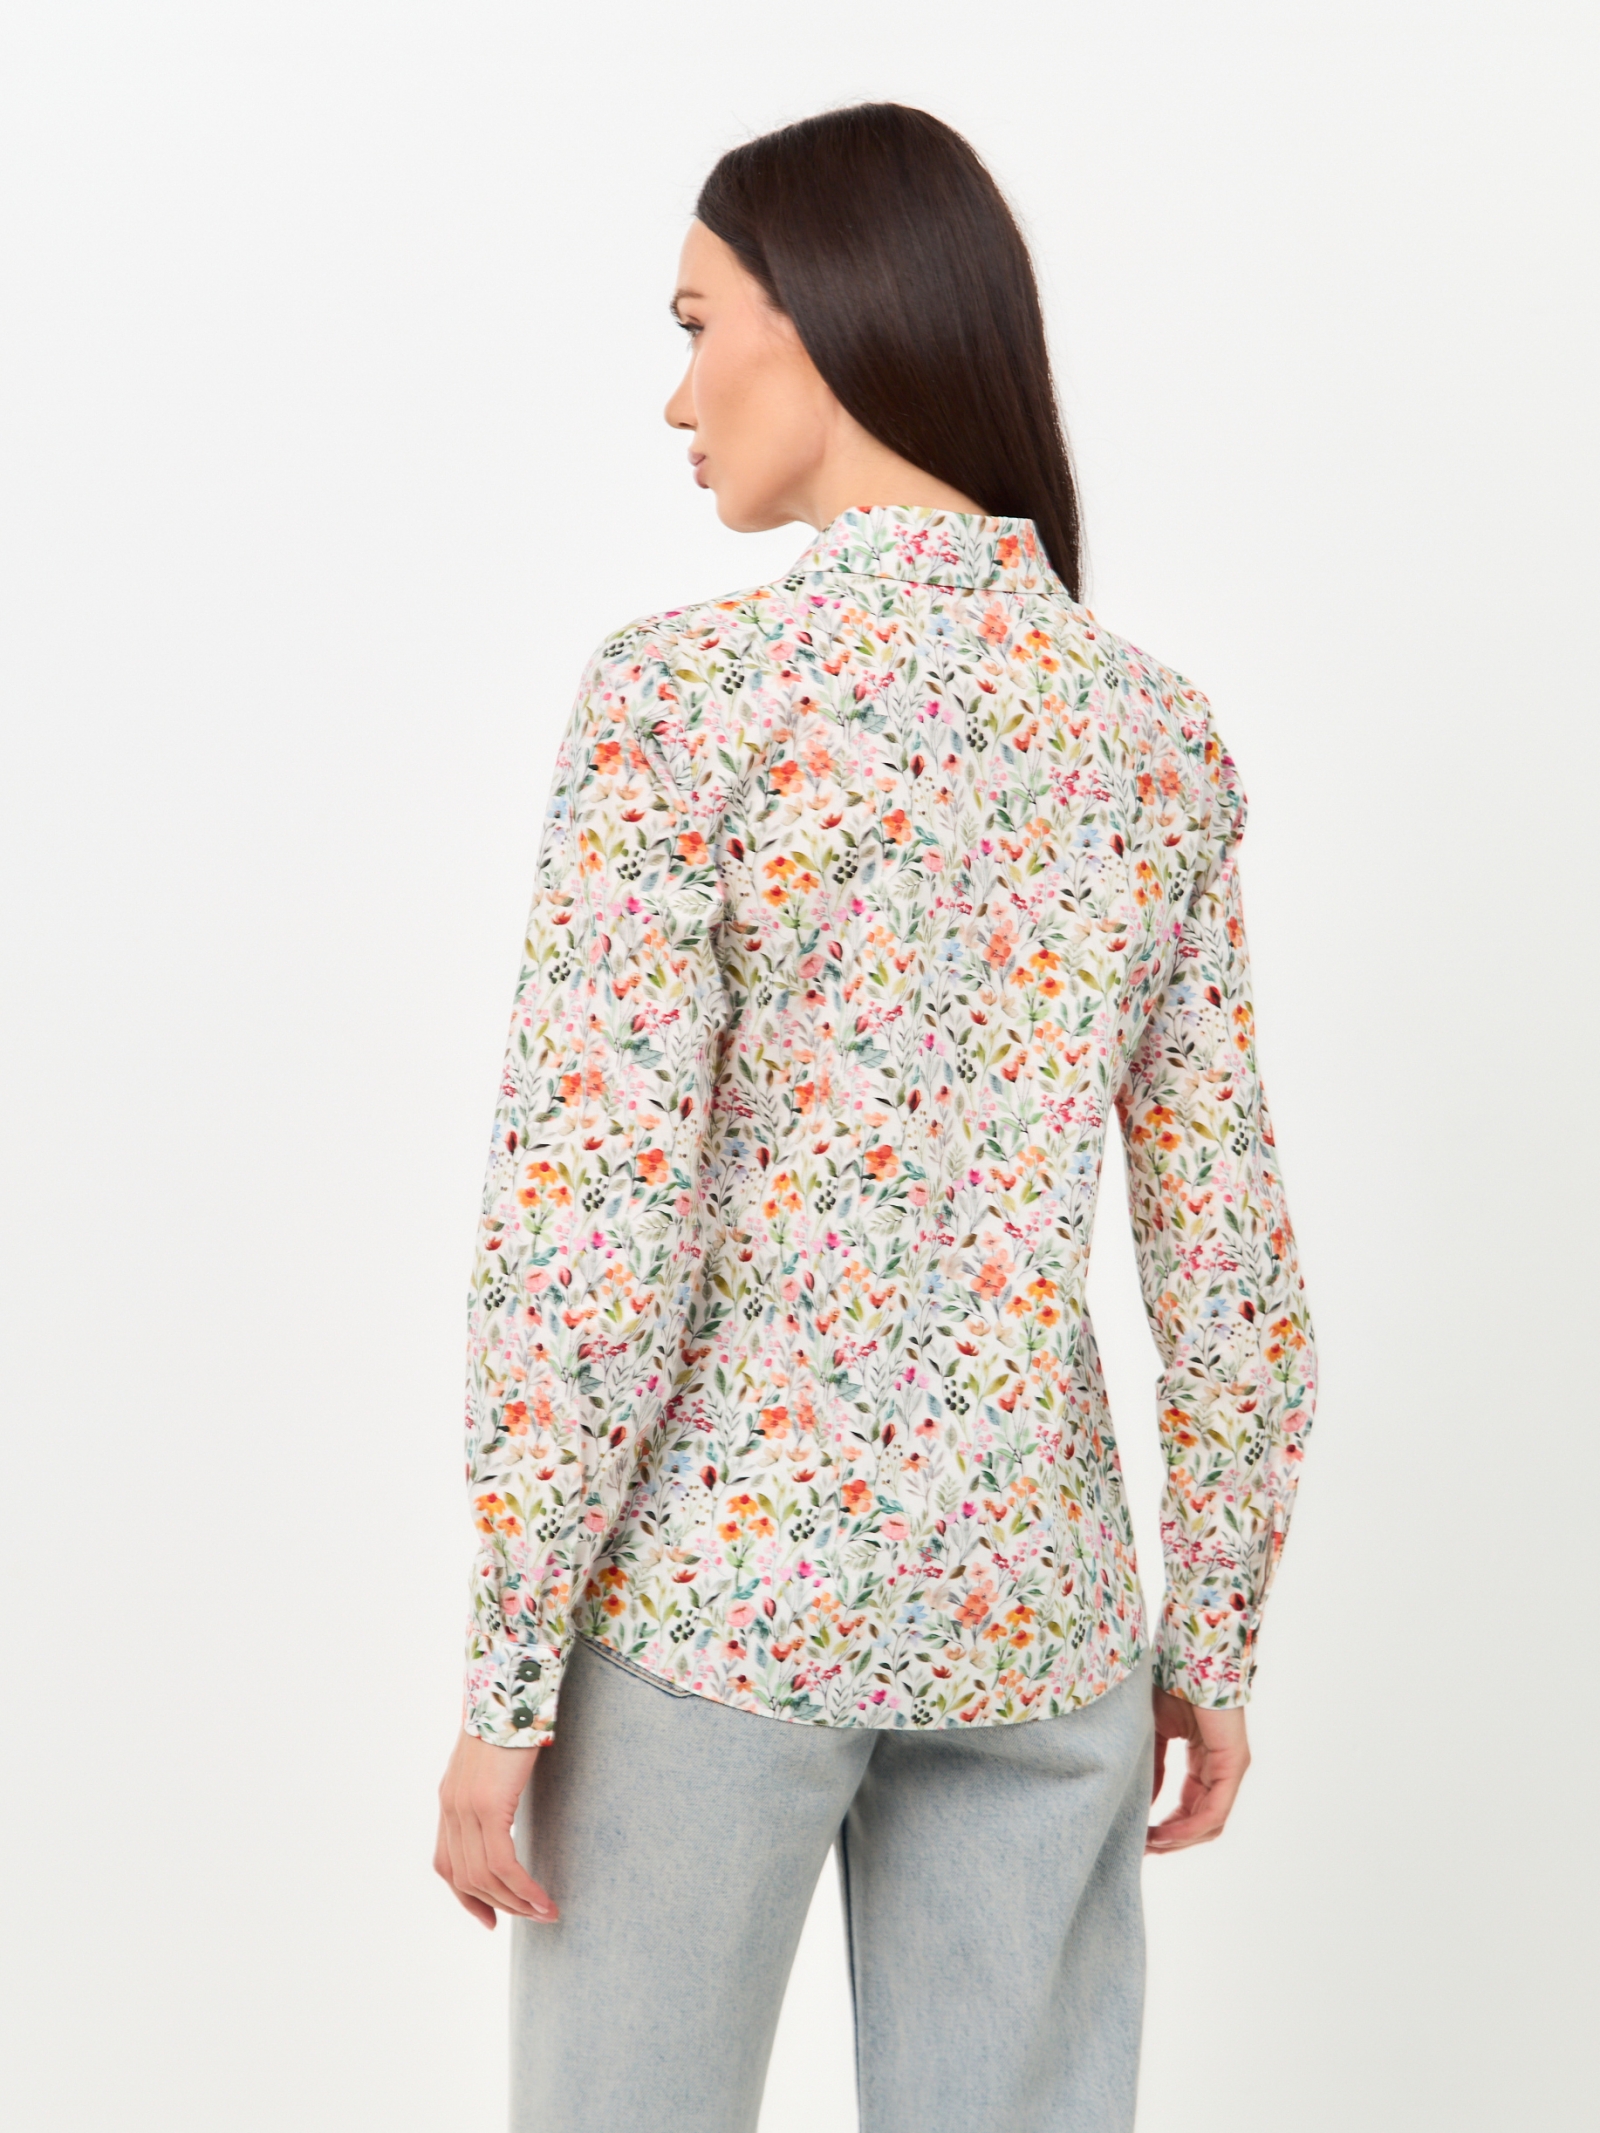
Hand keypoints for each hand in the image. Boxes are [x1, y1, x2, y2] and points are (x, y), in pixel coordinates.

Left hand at [435, 1723, 558, 1928]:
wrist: (510, 1685)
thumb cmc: (512, 1717)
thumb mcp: (494, 1761)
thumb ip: (491, 1786)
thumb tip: (508, 1805)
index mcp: (449, 1799)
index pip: (447, 1864)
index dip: (467, 1898)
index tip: (491, 1920)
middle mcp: (451, 1807)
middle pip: (466, 1878)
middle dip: (501, 1905)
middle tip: (533, 1916)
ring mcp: (466, 1808)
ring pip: (485, 1877)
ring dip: (516, 1903)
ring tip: (545, 1912)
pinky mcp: (488, 1805)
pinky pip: (502, 1863)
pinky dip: (522, 1887)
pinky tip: (541, 1896)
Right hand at [1146, 1686, 1250, 1852]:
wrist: (1188, 1658)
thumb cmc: (1171, 1685)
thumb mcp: (1154, 1734)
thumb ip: (1153, 1769)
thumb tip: (1142, 1806)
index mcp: (1203, 1761)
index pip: (1189, 1807)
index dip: (1165, 1827)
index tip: (1138, 1836)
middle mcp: (1220, 1770)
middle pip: (1200, 1822)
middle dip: (1170, 1840)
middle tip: (1141, 1848)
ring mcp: (1230, 1770)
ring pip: (1209, 1823)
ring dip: (1178, 1839)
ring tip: (1149, 1844)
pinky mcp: (1234, 1765)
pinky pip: (1215, 1810)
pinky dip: (1190, 1827)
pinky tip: (1165, 1833)